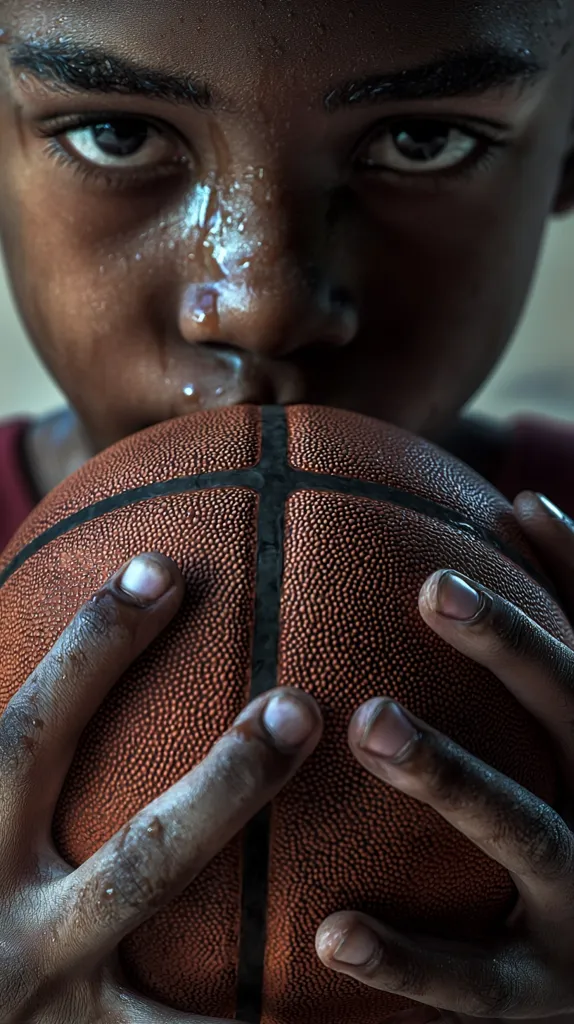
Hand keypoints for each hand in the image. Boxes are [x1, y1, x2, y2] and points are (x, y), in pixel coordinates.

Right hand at [0, 552, 322, 1022]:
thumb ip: (6, 732)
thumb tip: (10, 601)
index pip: (34, 730)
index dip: (92, 648)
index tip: (162, 569)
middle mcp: (9, 929)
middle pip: (143, 857)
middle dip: (228, 785)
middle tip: (303, 708)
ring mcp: (54, 1010)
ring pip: (183, 995)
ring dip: (279, 948)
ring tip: (363, 904)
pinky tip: (367, 1016)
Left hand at [316, 492, 573, 1020]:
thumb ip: (561, 625)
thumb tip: (528, 499)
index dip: (553, 588)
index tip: (485, 528)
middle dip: (514, 648)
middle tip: (431, 589)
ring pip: (527, 833)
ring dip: (454, 773)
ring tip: (371, 720)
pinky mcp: (546, 996)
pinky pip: (472, 980)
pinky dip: (405, 958)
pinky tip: (328, 929)